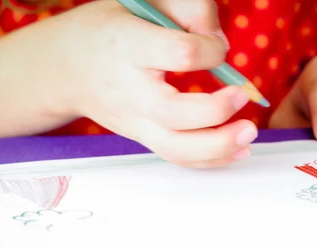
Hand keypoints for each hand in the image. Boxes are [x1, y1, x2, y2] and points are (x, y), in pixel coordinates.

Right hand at [53, 0, 255, 167]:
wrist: (67, 69)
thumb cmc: (109, 30)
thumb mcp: (142, 1)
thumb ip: (187, 9)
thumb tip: (222, 44)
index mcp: (127, 46)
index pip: (178, 54)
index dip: (209, 50)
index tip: (217, 47)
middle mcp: (129, 90)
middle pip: (174, 114)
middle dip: (216, 110)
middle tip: (243, 97)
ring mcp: (135, 121)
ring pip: (176, 148)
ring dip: (219, 146)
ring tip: (249, 134)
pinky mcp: (144, 138)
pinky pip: (178, 157)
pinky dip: (211, 160)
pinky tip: (237, 151)